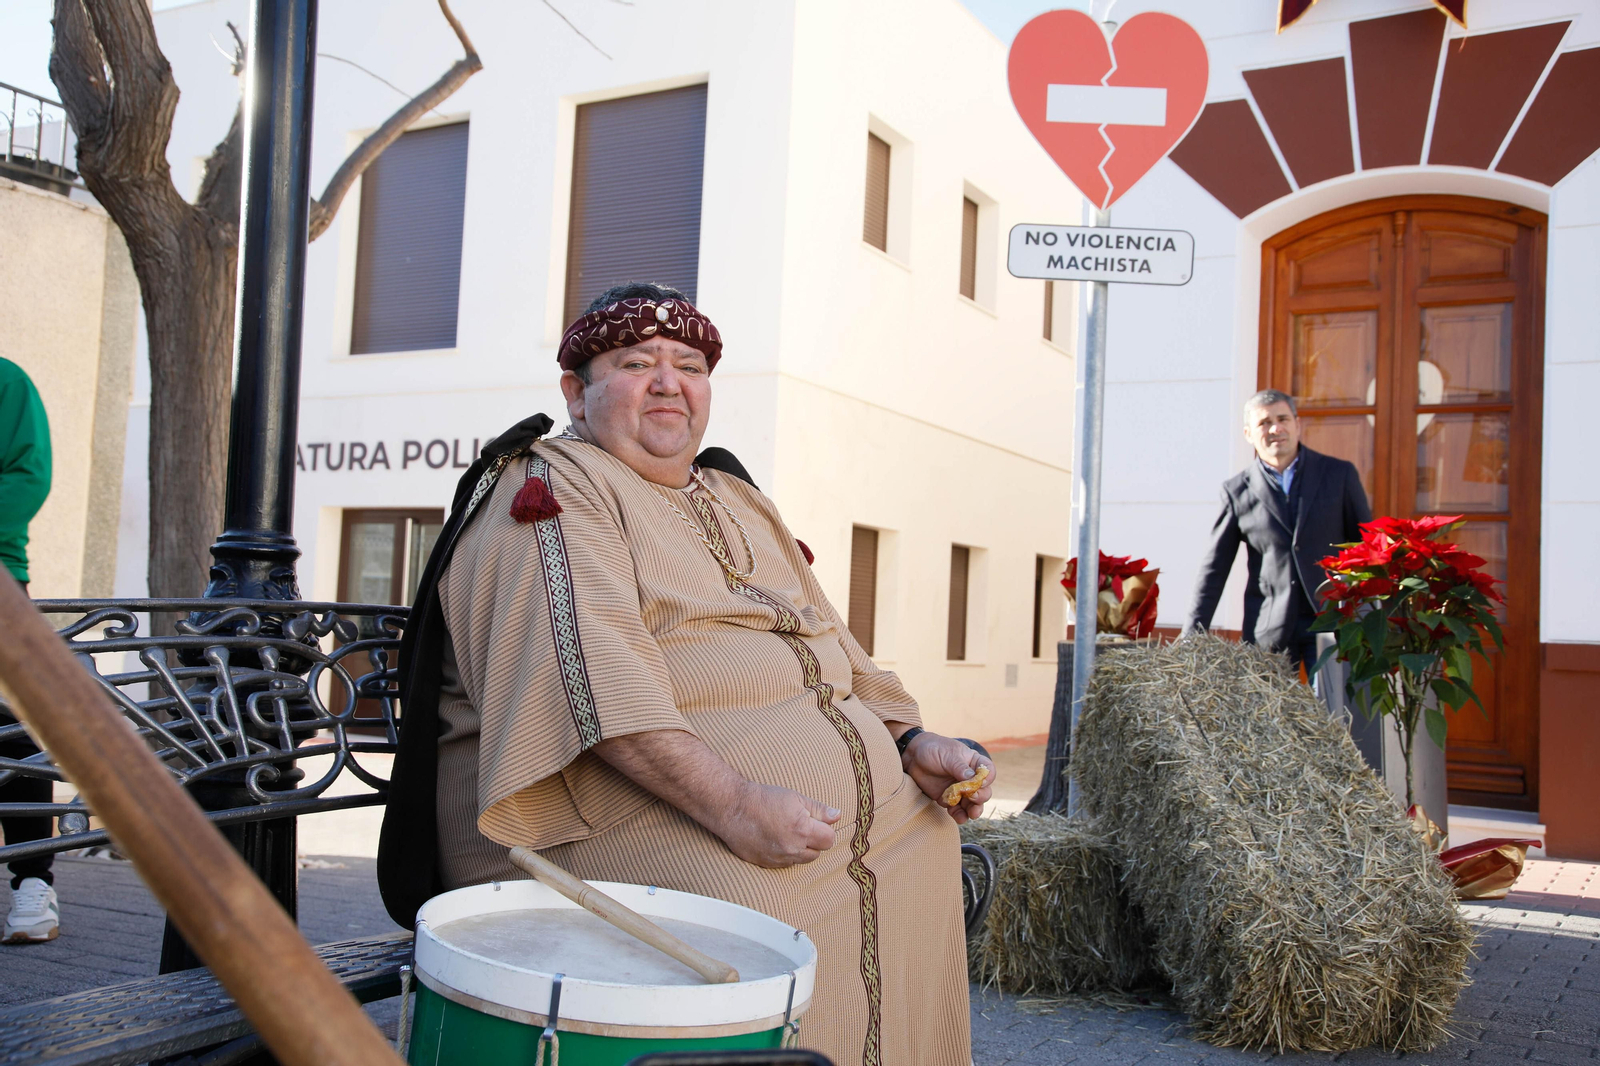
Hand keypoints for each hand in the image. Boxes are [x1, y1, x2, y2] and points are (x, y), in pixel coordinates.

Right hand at [714, 782, 840, 867]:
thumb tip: (837, 816)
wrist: (733, 808)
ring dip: (802, 848)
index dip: (826, 829)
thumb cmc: (763, 799)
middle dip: (815, 840)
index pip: (830, 839)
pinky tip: (777, 839)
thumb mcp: (795, 798)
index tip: (818, 822)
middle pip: (818, 852)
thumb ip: (819, 809)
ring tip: (789, 832)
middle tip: (802, 825)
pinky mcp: (767, 863)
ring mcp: (779, 858)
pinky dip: (787, 854)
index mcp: (802, 829)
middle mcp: (792, 848)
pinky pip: (786, 864)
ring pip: (803, 859)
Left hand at [903, 733, 994, 823]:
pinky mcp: (948, 799)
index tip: (980, 783)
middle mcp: (969, 778)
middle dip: (980, 797)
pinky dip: (960, 815)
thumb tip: (971, 777)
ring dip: (974, 810)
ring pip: (972, 804)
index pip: (988, 772)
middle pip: (983, 791)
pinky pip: (957, 810)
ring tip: (971, 814)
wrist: (913, 756)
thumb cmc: (933, 749)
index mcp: (973, 763)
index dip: (987, 779)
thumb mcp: (947, 754)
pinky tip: (959, 817)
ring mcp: (959, 790)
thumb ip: (959, 767)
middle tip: (972, 797)